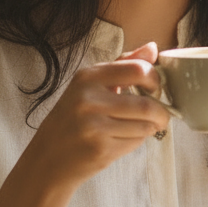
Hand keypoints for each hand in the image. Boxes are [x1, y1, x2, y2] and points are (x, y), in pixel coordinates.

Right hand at [19, 42, 170, 193]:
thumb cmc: (72, 119)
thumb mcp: (89, 85)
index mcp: (87, 77)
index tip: (155, 89)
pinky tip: (123, 139)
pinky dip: (137, 141)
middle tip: (161, 116)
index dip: (155, 80)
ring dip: (150, 128)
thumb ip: (122, 65)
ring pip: (144, 125)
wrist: (47, 158)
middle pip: (146, 104)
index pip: (138, 69)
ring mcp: (93, 126)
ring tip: (138, 128)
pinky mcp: (100, 149)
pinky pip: (135, 142)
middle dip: (161, 113)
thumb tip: (153, 48)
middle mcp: (88, 99)